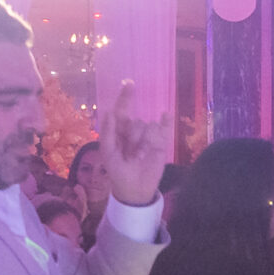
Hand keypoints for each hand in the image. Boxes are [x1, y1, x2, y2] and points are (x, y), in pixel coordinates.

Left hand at [99, 80, 172, 208]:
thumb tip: (110, 111)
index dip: (125, 97)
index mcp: (119, 131)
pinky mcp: (161, 142)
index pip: (122, 110)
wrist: (135, 190)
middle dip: (133, 138)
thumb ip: (108, 133)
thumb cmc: (118, 172)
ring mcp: (149, 136)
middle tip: (130, 155)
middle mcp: (134, 130)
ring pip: (148, 127)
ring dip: (144, 143)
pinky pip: (164, 127)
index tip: (129, 84)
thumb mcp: (108, 154)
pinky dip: (165, 121)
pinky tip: (165, 116)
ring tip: (139, 158)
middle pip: (136, 122)